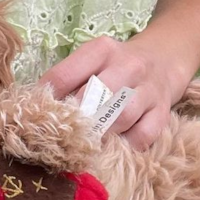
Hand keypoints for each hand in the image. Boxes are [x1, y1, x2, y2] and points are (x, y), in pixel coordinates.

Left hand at [38, 33, 191, 150]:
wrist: (164, 60)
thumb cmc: (115, 65)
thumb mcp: (91, 60)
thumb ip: (67, 79)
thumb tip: (35, 107)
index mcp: (101, 50)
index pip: (65, 75)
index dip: (47, 99)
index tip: (35, 115)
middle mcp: (128, 65)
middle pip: (97, 96)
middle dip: (75, 119)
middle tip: (60, 136)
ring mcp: (148, 90)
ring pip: (121, 117)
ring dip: (99, 135)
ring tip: (83, 147)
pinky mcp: (162, 112)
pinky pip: (144, 135)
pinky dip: (126, 146)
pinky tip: (113, 149)